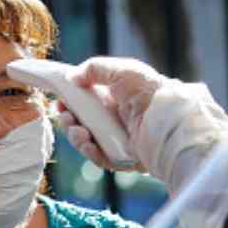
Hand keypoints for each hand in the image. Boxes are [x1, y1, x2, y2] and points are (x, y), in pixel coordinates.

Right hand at [57, 56, 169, 170]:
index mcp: (113, 99)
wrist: (169, 118)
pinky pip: (100, 159)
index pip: (83, 103)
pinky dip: (90, 152)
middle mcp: (114, 120)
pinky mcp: (123, 158)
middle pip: (80, 123)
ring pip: (86, 142)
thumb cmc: (149, 90)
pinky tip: (88, 144)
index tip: (59, 101)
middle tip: (66, 116)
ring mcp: (117, 140)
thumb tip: (71, 78)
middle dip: (68, 120)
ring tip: (78, 131)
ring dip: (76, 137)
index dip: (69, 102)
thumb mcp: (122, 70)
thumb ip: (94, 68)